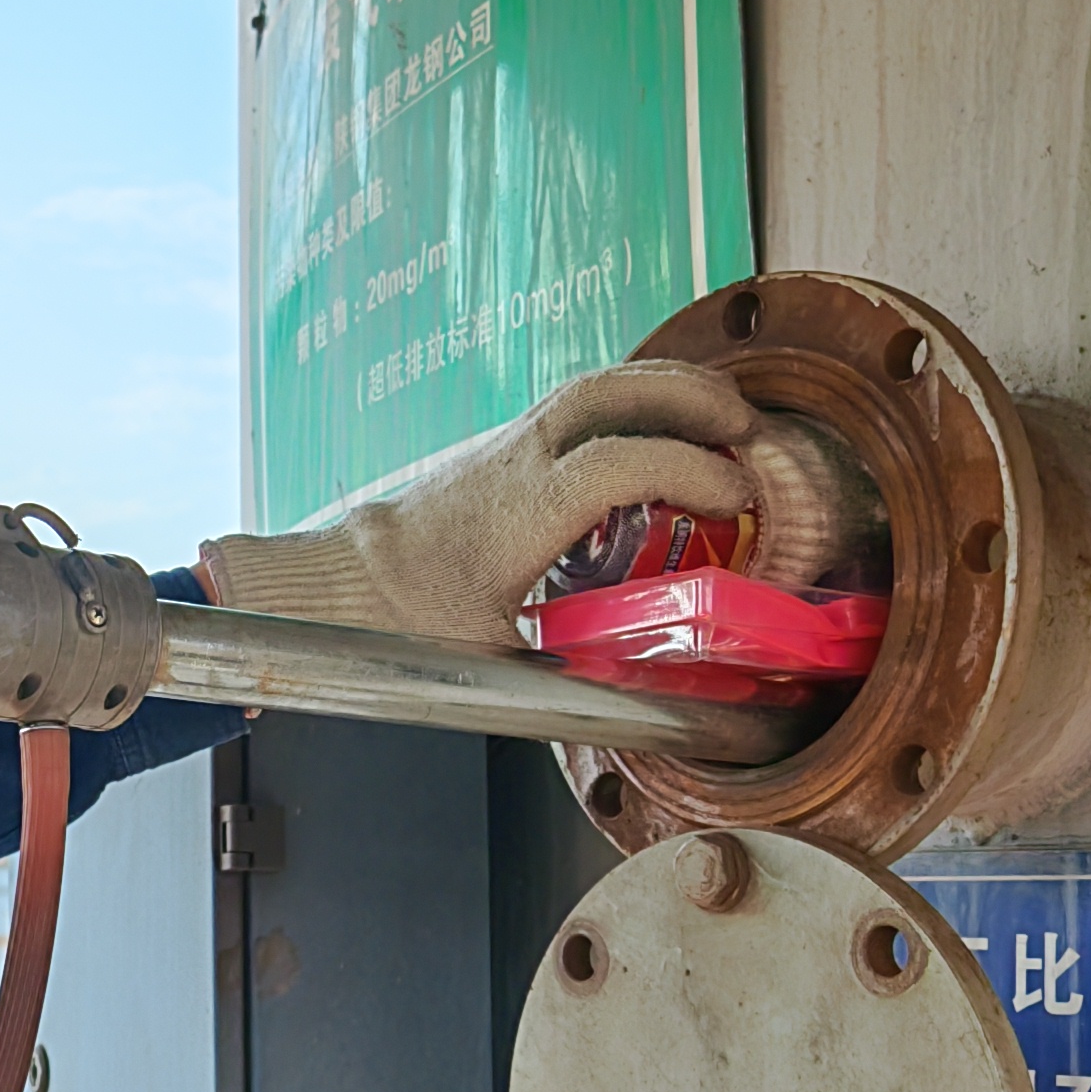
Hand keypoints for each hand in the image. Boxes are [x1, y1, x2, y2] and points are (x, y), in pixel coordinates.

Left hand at [201, 360, 756, 647]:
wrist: (340, 584)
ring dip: (666, 389)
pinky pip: (579, 405)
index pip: (621, 463)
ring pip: (595, 386)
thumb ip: (566, 676)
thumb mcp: (489, 658)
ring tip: (724, 415)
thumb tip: (639, 705)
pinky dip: (633, 404)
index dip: (689, 472)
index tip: (736, 498)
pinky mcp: (503, 445)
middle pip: (612, 392)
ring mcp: (507, 442)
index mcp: (520, 508)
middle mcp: (516, 459)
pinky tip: (665, 430)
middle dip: (692, 396)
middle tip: (750, 424)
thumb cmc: (401, 619)